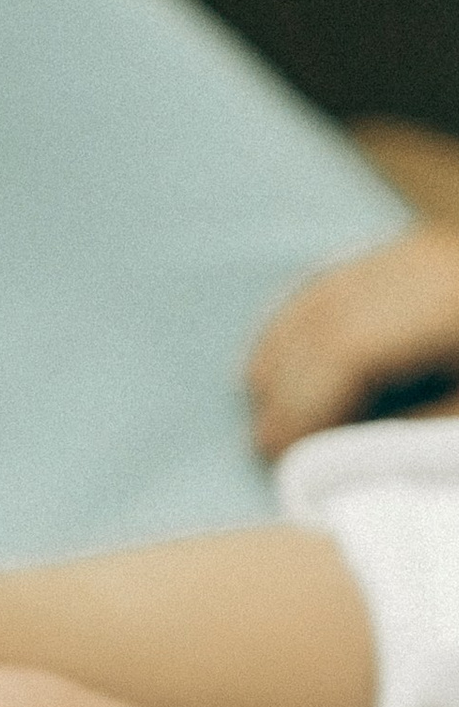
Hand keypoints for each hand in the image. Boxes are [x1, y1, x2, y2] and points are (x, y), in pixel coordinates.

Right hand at [247, 221, 458, 457]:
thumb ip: (410, 433)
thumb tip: (329, 452)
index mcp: (451, 309)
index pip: (350, 347)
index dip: (303, 404)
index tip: (278, 457)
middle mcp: (437, 265)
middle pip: (330, 315)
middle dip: (285, 381)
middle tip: (266, 443)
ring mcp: (431, 250)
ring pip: (330, 289)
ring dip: (283, 347)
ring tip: (265, 403)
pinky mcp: (430, 251)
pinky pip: (346, 273)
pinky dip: (304, 311)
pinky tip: (288, 349)